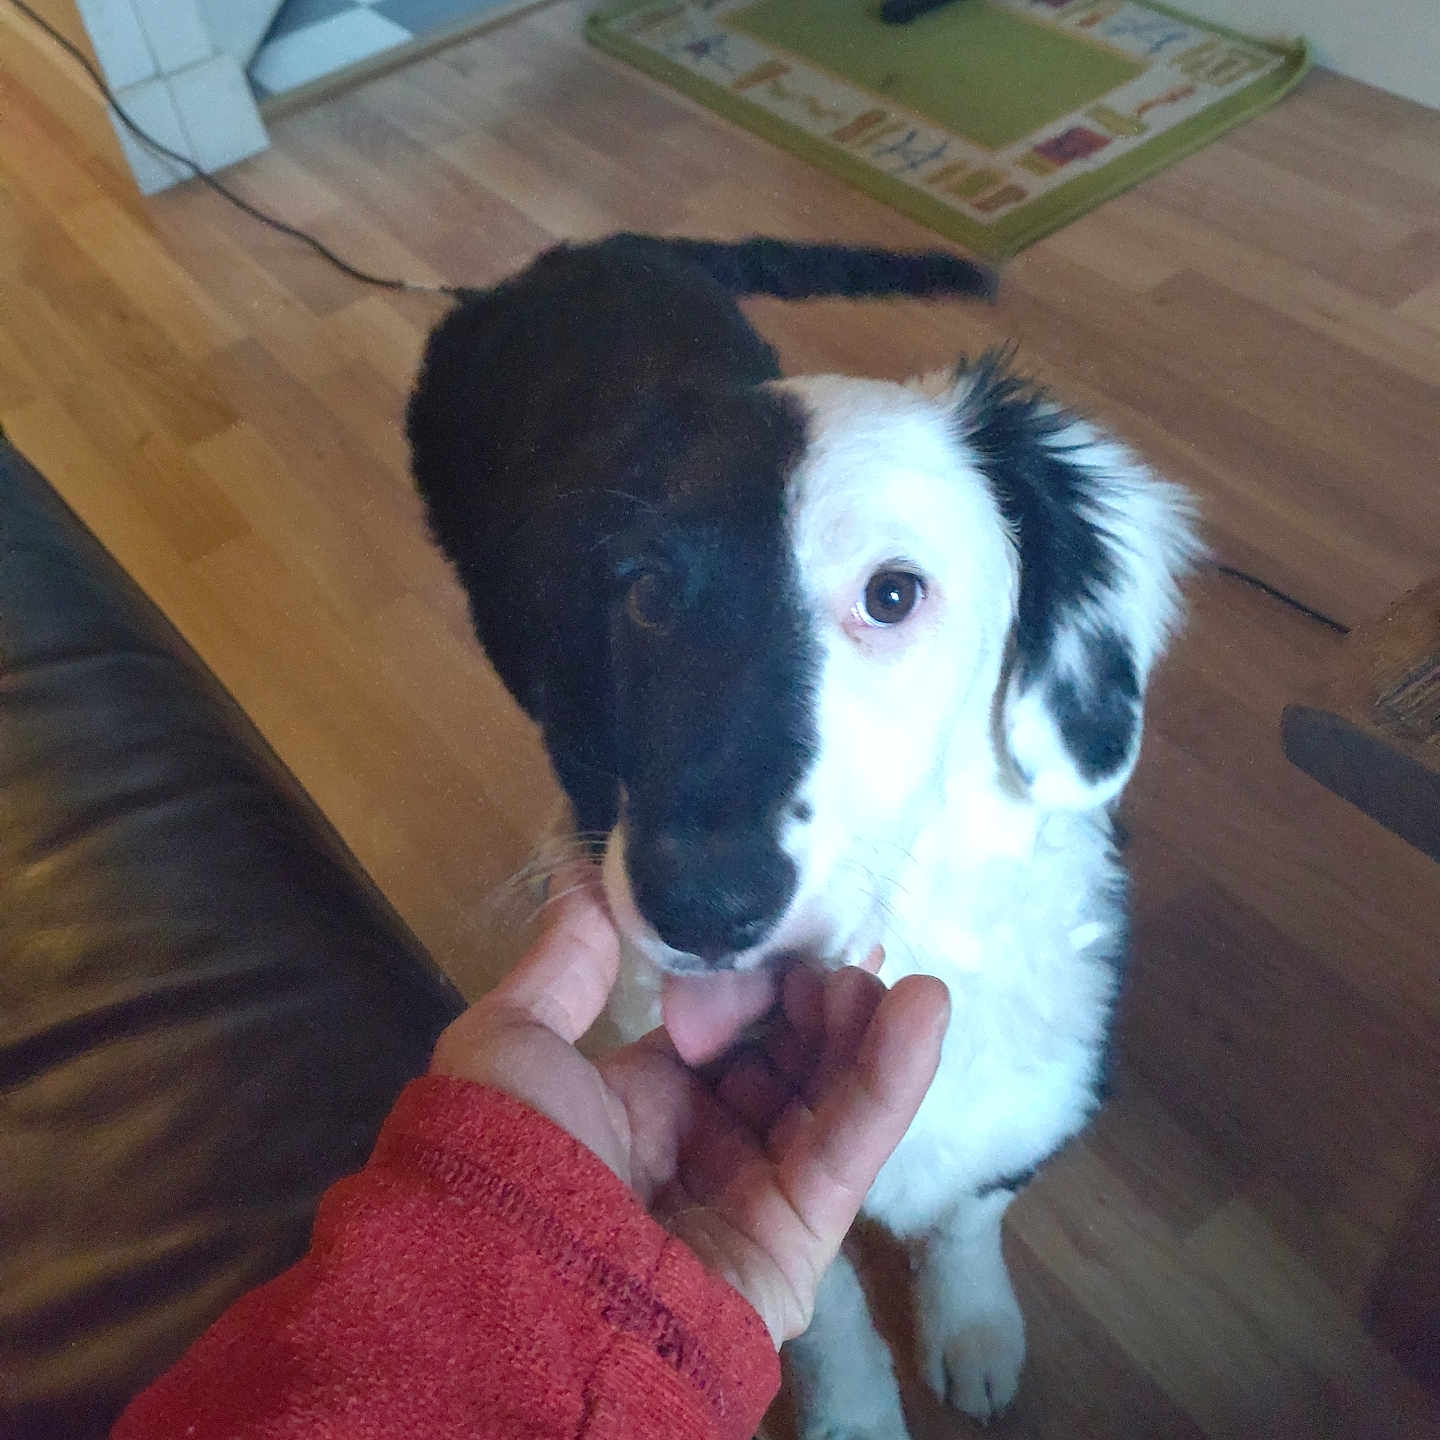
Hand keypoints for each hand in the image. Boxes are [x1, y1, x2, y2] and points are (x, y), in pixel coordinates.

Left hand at [430, 873, 948, 1344]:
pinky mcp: (799, 1237)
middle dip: (817, 1000)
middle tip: (841, 945)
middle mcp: (700, 1149)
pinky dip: (892, 1078)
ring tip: (883, 971)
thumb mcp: (513, 1038)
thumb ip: (565, 963)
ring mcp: (753, 1194)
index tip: (786, 925)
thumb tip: (583, 880)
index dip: (756, 980)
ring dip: (861, 1030)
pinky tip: (923, 1006)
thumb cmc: (506, 1146)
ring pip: (828, 1098)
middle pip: (785, 1061)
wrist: (514, 1280)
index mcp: (637, 1106)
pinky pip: (850, 1148)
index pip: (721, 1032)